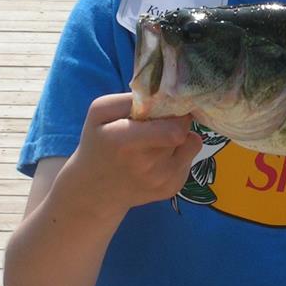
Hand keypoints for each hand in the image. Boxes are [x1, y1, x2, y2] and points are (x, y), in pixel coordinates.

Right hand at [56, 93, 202, 218]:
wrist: (93, 191)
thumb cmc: (98, 143)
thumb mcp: (100, 112)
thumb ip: (130, 99)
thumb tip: (163, 94)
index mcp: (124, 142)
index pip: (174, 129)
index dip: (175, 112)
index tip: (165, 107)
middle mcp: (146, 166)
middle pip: (182, 132)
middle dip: (176, 122)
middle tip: (160, 122)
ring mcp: (160, 181)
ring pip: (192, 144)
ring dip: (180, 138)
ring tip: (158, 140)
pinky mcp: (171, 189)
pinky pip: (189, 160)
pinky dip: (179, 155)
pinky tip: (159, 158)